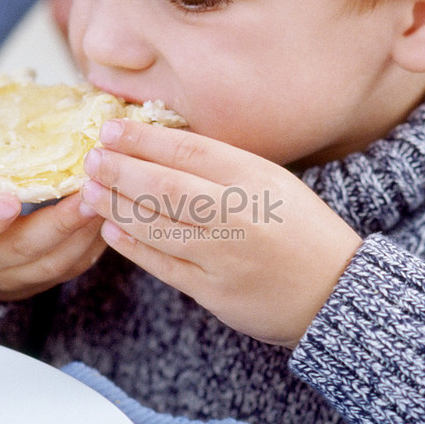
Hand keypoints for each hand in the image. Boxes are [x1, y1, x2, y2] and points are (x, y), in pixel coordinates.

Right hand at [0, 85, 106, 313]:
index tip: (11, 199)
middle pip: (28, 249)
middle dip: (61, 222)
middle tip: (89, 191)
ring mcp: (22, 276)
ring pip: (60, 261)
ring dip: (89, 230)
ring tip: (114, 194)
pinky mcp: (49, 279)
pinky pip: (78, 264)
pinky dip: (100, 240)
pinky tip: (118, 209)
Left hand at [79, 119, 362, 347]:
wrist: (334, 293)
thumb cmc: (302, 231)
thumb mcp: (273, 183)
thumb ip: (224, 166)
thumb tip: (160, 146)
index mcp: (255, 178)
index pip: (188, 150)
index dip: (143, 139)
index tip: (111, 131)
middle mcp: (238, 213)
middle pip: (163, 186)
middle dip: (119, 170)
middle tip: (90, 160)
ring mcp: (223, 255)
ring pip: (155, 225)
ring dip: (116, 207)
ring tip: (90, 192)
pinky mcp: (213, 290)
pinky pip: (162, 264)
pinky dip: (132, 246)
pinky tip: (111, 230)